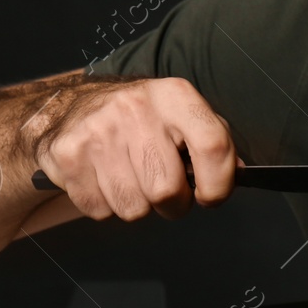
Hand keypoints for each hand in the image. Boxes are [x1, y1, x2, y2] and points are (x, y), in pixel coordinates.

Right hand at [30, 77, 242, 220]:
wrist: (73, 106)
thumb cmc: (142, 118)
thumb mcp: (182, 114)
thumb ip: (213, 141)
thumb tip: (239, 175)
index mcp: (174, 95)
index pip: (212, 144)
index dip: (219, 183)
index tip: (211, 196)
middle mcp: (135, 108)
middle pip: (167, 189)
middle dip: (174, 203)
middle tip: (167, 191)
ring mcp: (98, 131)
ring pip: (133, 208)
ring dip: (139, 206)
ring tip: (134, 180)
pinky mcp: (69, 155)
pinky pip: (101, 211)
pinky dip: (107, 206)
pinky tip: (106, 179)